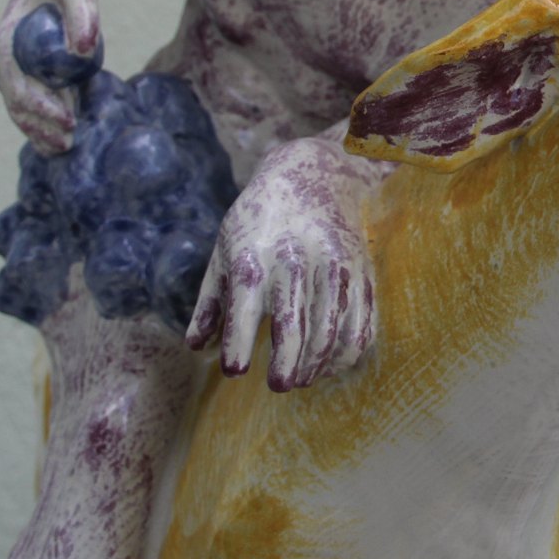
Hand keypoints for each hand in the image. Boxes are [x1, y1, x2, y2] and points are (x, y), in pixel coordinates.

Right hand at [0, 0, 101, 154]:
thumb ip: (83, 14)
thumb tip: (85, 51)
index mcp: (7, 43)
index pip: (17, 86)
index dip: (39, 108)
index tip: (67, 120)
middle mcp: (9, 60)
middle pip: (18, 104)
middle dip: (39, 128)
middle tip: (68, 144)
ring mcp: (23, 67)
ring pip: (27, 108)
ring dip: (44, 130)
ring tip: (68, 147)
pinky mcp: (40, 70)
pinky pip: (43, 100)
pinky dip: (54, 118)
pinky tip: (74, 133)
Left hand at [186, 135, 378, 390]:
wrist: (316, 173)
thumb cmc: (260, 217)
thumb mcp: (225, 248)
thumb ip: (211, 301)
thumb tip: (195, 347)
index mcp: (254, 255)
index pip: (245, 307)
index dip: (239, 343)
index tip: (234, 371)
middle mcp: (295, 259)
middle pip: (296, 322)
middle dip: (288, 362)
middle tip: (280, 385)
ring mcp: (334, 264)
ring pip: (333, 325)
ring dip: (319, 361)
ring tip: (303, 378)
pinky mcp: (361, 268)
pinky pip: (362, 318)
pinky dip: (350, 348)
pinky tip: (334, 363)